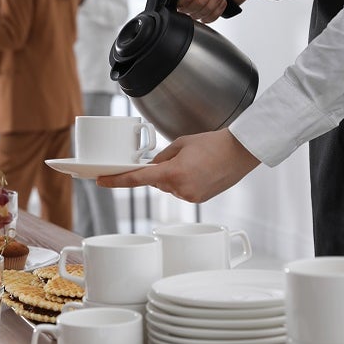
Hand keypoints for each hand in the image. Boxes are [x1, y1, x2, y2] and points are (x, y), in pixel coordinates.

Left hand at [96, 129, 260, 202]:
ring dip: (173, 176)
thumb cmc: (213, 143)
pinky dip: (184, 181)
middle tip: (178, 157)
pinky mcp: (198, 200)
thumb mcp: (180, 144)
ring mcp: (190, 197)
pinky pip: (181, 191)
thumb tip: (150, 167)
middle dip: (159, 170)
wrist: (241, 152)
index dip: (116, 181)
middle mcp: (180, 188)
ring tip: (195, 162)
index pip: (137, 179)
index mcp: (173, 172)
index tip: (101, 181)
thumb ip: (161, 157)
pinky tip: (199, 171)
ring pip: (169, 187)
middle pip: (155, 182)